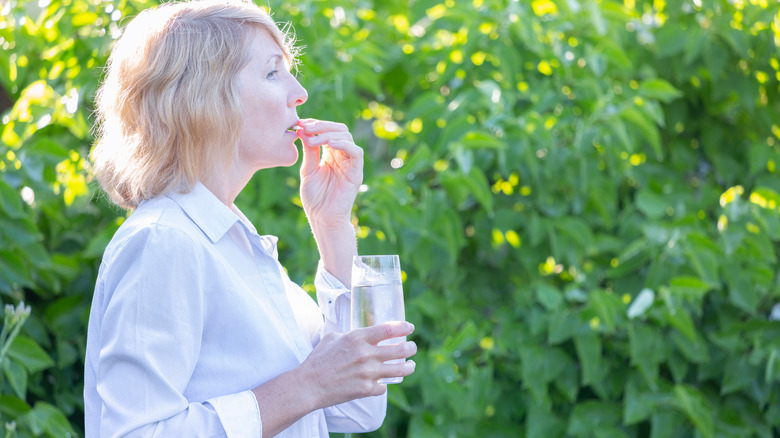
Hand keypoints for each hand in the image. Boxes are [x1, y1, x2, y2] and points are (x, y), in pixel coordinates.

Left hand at [297, 119, 362, 227]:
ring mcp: (350, 163)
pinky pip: (356, 153)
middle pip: (339, 129)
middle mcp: (342, 155)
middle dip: (322, 125)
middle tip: (306, 127)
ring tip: (312, 138)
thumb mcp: (308, 170)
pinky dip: (344, 144)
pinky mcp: (356, 172)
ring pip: (347, 136)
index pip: (327, 131)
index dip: (315, 124)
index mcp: (330, 154)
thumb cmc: (314, 198)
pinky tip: (329, 144)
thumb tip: (303, 130)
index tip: (300, 123)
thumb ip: (309, 151)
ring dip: (329, 133)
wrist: (322, 218)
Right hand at [298, 321, 416, 408]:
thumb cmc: (317, 360)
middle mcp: (366, 354)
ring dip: (408, 367)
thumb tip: (358, 335)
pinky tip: (381, 384)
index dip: (403, 327)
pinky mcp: (366, 389)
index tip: (410, 327)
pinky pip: (383, 387)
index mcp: (357, 338)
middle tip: (413, 347)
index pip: (389, 329)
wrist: (309, 385)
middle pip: (400, 350)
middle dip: (411, 348)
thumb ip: (348, 335)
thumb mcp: (332, 338)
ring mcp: (368, 373)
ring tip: (410, 366)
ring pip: (399, 369)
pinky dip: (382, 386)